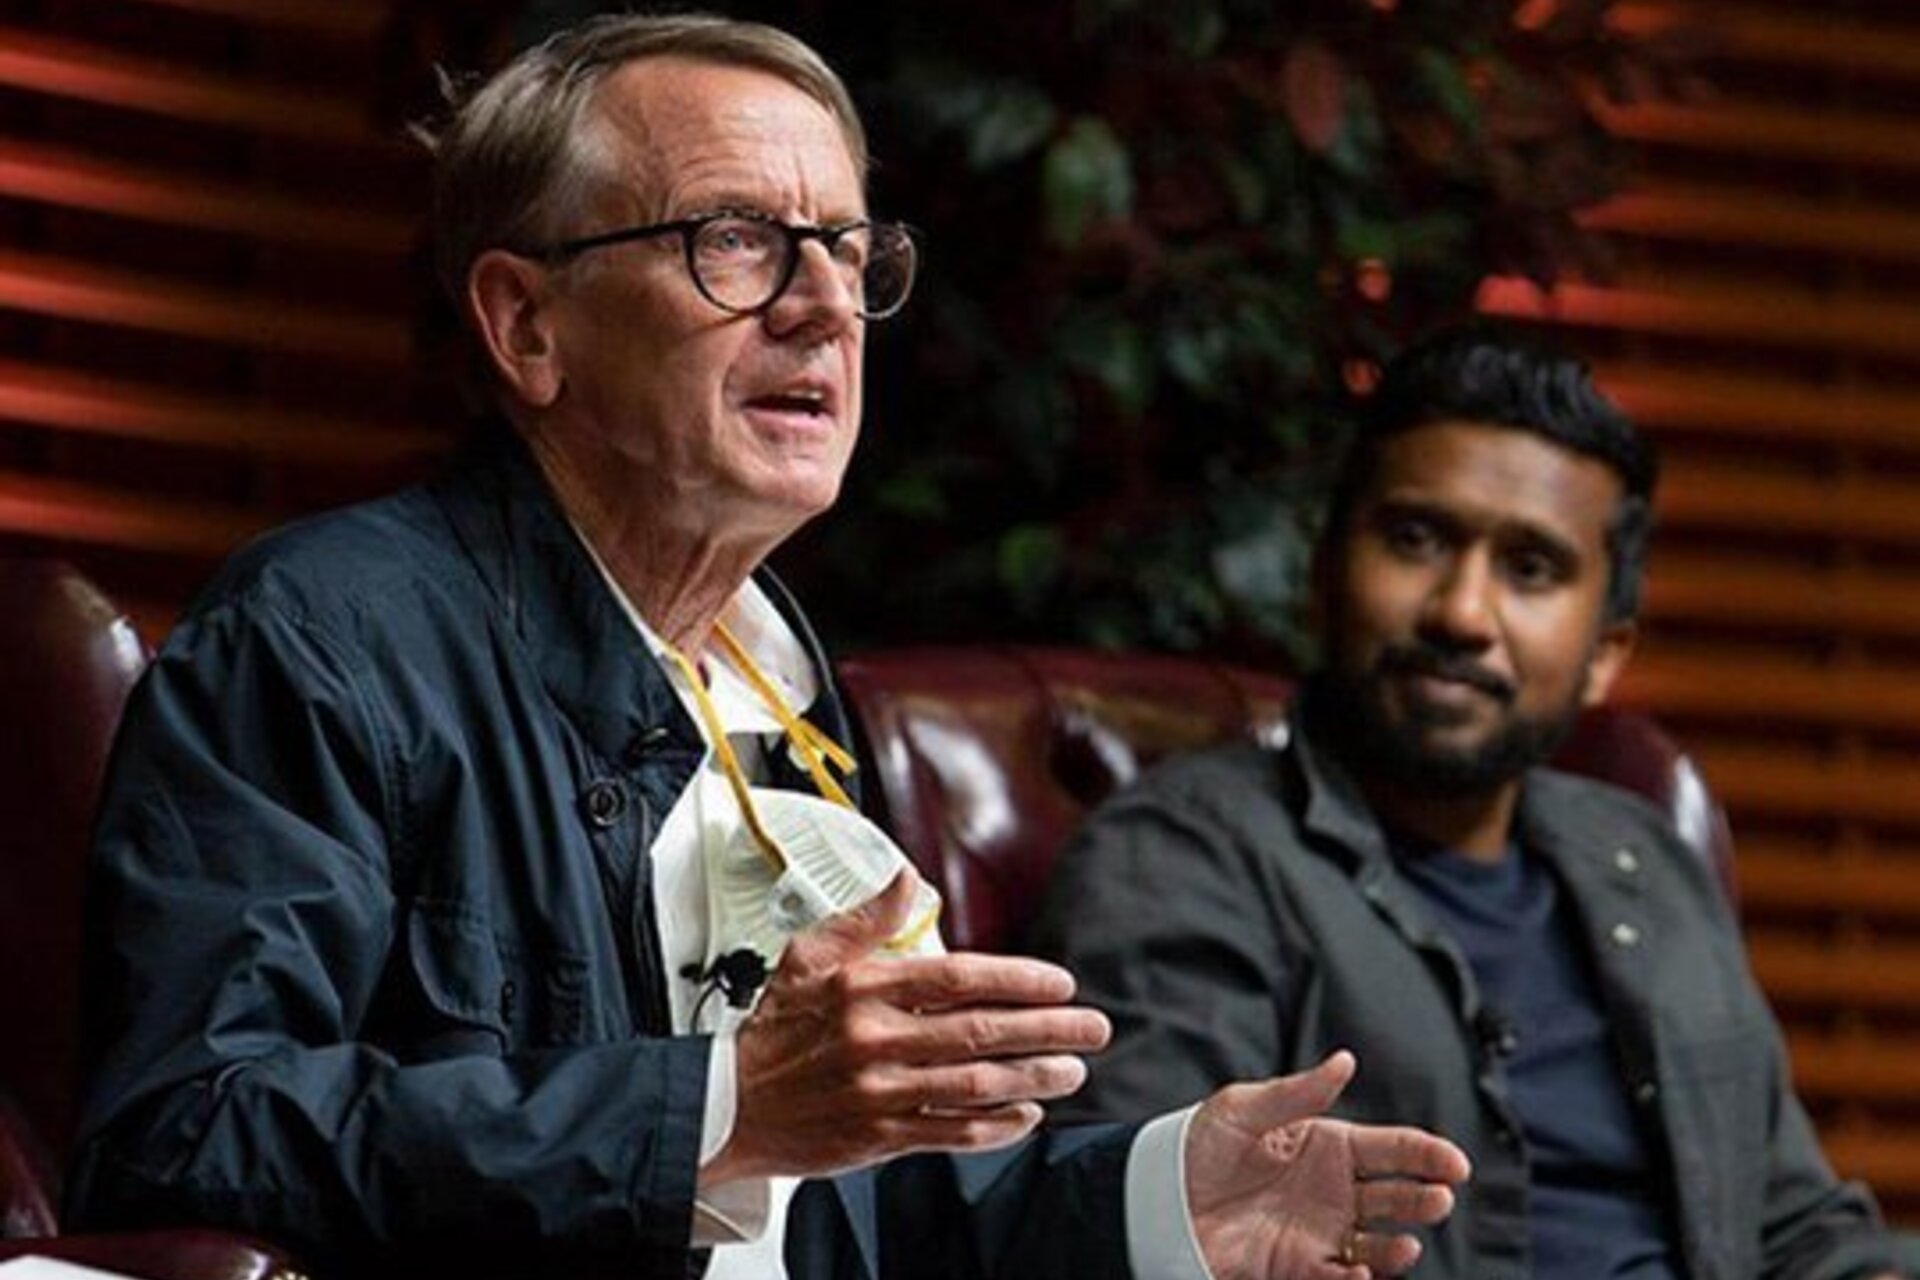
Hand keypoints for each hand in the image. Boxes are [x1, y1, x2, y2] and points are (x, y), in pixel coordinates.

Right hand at [702, 868, 1111, 1185]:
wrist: (728, 1104)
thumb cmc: (774, 1029)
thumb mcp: (809, 955)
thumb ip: (866, 919)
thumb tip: (908, 880)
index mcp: (865, 988)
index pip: (959, 978)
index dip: (1018, 979)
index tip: (1059, 983)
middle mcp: (877, 1040)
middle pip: (980, 1032)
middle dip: (1047, 1029)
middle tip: (1092, 1027)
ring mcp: (880, 1092)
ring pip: (975, 1085)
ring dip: (1032, 1077)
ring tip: (1072, 1070)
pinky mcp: (879, 1137)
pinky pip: (951, 1134)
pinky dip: (995, 1127)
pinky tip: (1026, 1115)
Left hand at [1187, 1052, 1470, 1279]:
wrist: (1155, 1201)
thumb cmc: (1196, 1145)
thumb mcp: (1242, 1110)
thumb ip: (1296, 1093)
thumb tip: (1345, 1060)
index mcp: (1328, 1144)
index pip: (1393, 1148)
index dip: (1429, 1154)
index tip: (1455, 1164)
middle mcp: (1334, 1189)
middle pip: (1398, 1196)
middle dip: (1424, 1199)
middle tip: (1438, 1198)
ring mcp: (1321, 1231)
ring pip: (1380, 1243)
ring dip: (1400, 1246)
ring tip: (1405, 1245)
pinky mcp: (1300, 1268)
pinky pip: (1341, 1277)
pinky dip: (1357, 1278)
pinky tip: (1356, 1270)